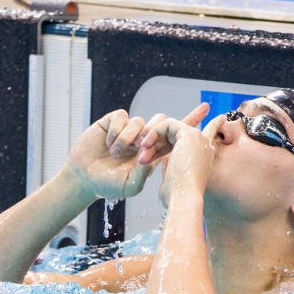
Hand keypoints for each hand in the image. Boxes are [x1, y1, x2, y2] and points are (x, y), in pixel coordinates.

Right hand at [64, 104, 208, 200]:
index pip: (177, 132)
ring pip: (140, 121)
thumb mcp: (132, 184)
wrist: (84, 178)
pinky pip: (122, 116)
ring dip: (129, 139)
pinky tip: (109, 144)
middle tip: (141, 151)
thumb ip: (146, 172)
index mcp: (155, 151)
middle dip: (154, 134)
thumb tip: (155, 154)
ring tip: (117, 154)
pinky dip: (117, 131)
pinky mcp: (112, 121)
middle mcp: (144, 137)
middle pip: (160, 121)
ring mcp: (128, 129)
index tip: (208, 108)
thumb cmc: (109, 186)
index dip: (191, 119)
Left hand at [138, 112, 223, 204]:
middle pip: (177, 133)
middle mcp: (204, 146)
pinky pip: (168, 124)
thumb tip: (161, 157)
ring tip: (142, 157)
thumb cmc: (177, 197)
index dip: (205, 126)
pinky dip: (154, 133)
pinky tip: (146, 147)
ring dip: (153, 140)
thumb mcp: (173, 178)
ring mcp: (198, 138)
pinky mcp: (189, 134)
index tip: (208, 118)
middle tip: (143, 158)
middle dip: (157, 143)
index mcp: (203, 157)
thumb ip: (169, 164)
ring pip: (170, 128)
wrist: (183, 199)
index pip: (207, 134)